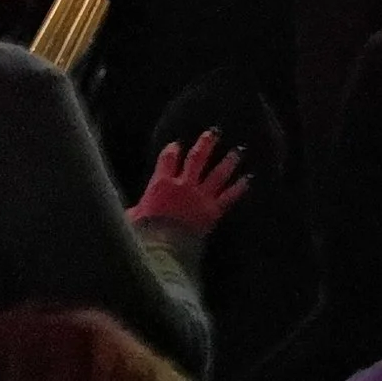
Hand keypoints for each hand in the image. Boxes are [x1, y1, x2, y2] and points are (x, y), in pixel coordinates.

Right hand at [128, 130, 248, 239]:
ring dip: (228, 161)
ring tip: (238, 150)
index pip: (167, 160)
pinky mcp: (213, 210)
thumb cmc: (144, 234)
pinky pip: (229, 196)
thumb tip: (133, 213)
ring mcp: (201, 196)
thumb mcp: (132, 218)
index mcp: (161, 184)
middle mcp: (184, 185)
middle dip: (206, 144)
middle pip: (197, 159)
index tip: (176, 144)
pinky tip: (248, 178)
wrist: (163, 248)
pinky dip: (239, 187)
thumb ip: (137, 211)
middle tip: (214, 132)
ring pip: (218, 173)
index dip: (172, 150)